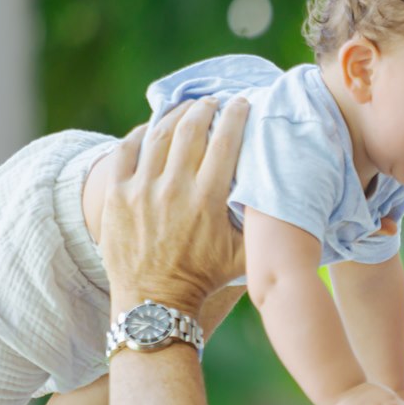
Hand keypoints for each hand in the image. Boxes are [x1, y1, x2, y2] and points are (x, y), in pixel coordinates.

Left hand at [101, 99, 249, 313]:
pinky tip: (150, 128)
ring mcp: (141, 190)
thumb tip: (287, 196)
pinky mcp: (117, 196)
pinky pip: (125, 151)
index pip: (225, 142)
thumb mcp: (243, 255)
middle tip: (213, 102)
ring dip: (174, 115)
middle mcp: (173, 189)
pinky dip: (139, 134)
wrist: (155, 303)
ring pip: (158, 135)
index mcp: (207, 199)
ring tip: (185, 108)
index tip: (242, 104)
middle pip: (190, 130)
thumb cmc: (204, 278)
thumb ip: (263, 226)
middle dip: (205, 108)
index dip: (236, 116)